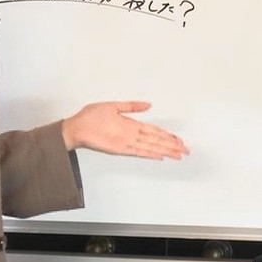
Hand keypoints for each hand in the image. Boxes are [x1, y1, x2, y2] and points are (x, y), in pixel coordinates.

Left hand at [61, 101, 188, 159]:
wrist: (75, 127)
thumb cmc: (90, 117)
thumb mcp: (113, 106)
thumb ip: (131, 106)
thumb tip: (148, 104)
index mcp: (131, 124)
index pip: (154, 130)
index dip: (167, 135)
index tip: (179, 139)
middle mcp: (131, 134)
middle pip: (157, 140)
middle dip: (172, 145)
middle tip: (186, 150)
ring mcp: (126, 142)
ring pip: (151, 147)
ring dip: (165, 150)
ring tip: (178, 154)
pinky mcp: (119, 147)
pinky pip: (138, 151)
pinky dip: (149, 154)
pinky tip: (160, 156)